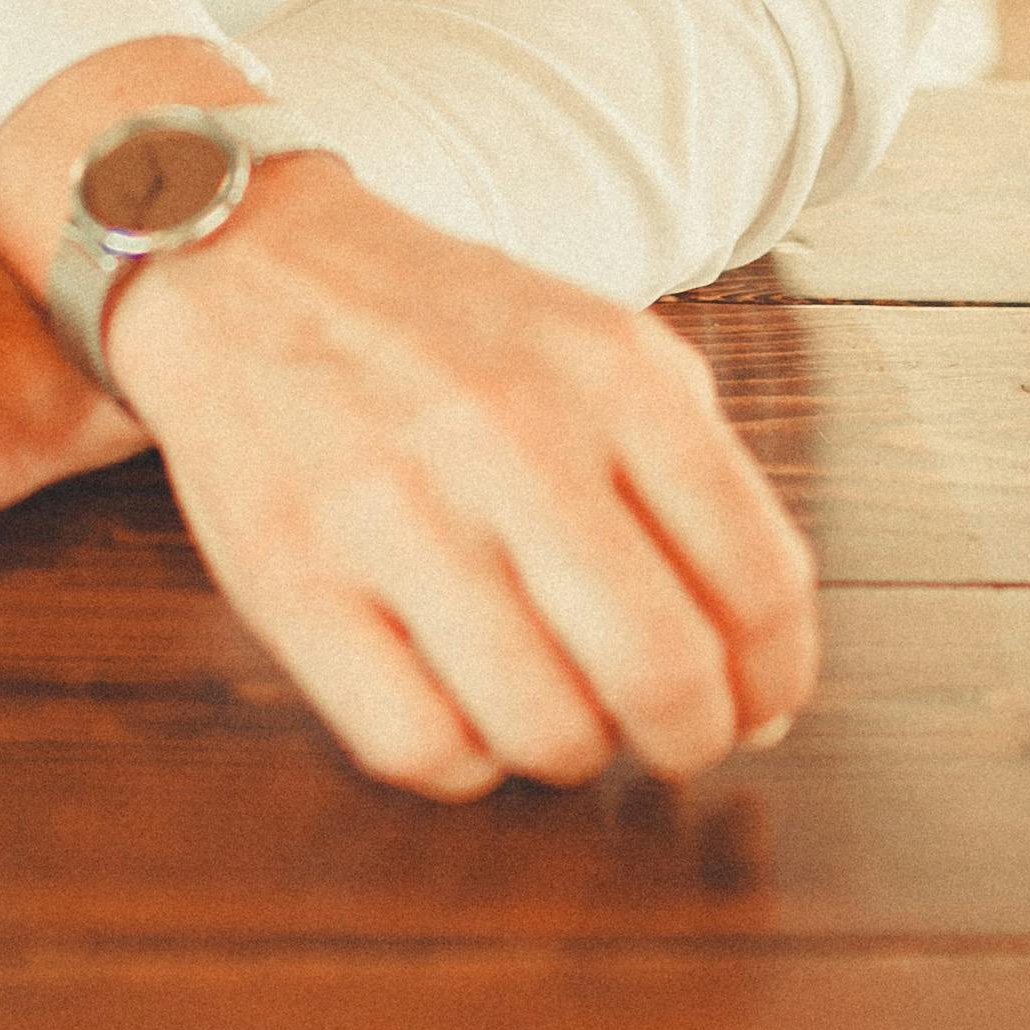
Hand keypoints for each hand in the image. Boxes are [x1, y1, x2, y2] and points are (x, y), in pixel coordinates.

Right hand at [103, 156, 817, 799]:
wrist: (253, 264)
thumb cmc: (453, 333)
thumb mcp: (606, 354)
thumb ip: (703, 497)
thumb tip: (761, 704)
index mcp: (615, 375)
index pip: (760, 580)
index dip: (776, 681)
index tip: (754, 709)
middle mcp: (511, 436)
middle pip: (663, 672)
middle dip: (689, 740)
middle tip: (668, 736)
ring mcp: (394, 511)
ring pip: (546, 730)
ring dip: (575, 751)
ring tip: (554, 705)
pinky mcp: (294, 580)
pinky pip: (421, 749)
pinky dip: (465, 764)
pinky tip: (463, 705)